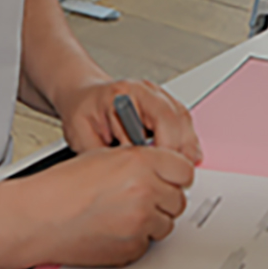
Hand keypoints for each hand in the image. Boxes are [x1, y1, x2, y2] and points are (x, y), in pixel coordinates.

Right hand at [26, 145, 195, 266]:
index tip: (168, 178)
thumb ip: (140, 160)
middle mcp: (145, 191)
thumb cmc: (62, 187)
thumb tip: (161, 168)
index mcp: (140, 162)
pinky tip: (113, 229)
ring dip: (151, 220)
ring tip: (122, 214)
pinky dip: (135, 239)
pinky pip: (148, 243)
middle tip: (141, 197)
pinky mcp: (132, 249)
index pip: (185, 170)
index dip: (175, 175)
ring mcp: (140, 222)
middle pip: (179, 199)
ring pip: (167, 224)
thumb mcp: (104, 156)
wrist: (38, 218)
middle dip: (163, 199)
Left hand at [56, 77, 202, 165]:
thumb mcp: (82, 135)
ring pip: (185, 121)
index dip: (165, 149)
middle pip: (178, 119)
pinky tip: (179, 160)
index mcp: (125, 94)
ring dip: (185, 148)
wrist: (83, 96)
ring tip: (178, 172)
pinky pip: (184, 123)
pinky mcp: (166, 105)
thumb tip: (123, 176)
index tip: (160, 171)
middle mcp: (147, 91)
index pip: (160, 119)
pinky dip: (185, 143)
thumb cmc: (82, 112)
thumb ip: (104, 155)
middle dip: (179, 152)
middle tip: (173, 177)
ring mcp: (159, 96)